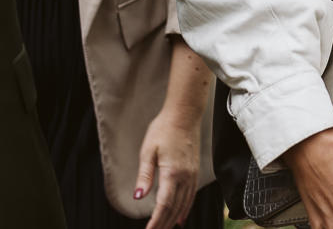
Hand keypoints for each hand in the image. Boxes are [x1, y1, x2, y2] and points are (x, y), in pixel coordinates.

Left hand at [134, 109, 200, 228]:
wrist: (184, 114)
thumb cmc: (164, 129)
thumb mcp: (148, 151)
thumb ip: (145, 176)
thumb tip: (138, 197)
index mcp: (173, 173)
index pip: (164, 204)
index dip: (157, 221)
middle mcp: (185, 177)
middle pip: (175, 208)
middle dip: (164, 223)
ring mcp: (192, 174)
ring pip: (185, 204)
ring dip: (174, 219)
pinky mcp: (194, 171)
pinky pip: (191, 195)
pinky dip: (186, 208)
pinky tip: (181, 216)